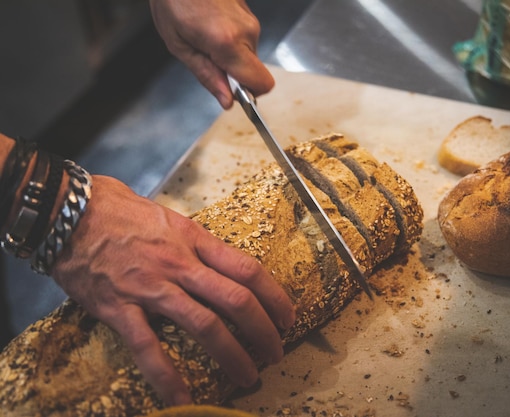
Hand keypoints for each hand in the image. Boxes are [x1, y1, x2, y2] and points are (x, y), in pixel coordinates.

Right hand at [51, 176, 294, 404]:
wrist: (66, 210)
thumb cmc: (117, 209)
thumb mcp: (168, 218)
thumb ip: (194, 242)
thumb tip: (216, 259)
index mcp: (194, 240)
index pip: (248, 270)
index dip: (275, 297)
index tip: (287, 317)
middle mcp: (180, 264)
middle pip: (236, 300)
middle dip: (264, 331)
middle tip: (277, 352)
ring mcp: (151, 288)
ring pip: (204, 326)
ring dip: (232, 355)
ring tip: (248, 376)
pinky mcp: (119, 308)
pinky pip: (148, 348)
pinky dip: (167, 377)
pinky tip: (184, 400)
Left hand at [149, 0, 274, 107]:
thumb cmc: (173, 1)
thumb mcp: (179, 45)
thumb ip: (207, 76)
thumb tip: (228, 100)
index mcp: (228, 43)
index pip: (261, 83)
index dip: (250, 94)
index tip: (231, 90)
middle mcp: (246, 32)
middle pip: (254, 71)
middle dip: (233, 72)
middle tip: (205, 57)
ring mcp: (250, 20)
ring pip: (249, 55)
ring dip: (229, 55)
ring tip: (203, 37)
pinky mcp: (248, 13)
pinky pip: (245, 39)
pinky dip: (230, 40)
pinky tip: (210, 26)